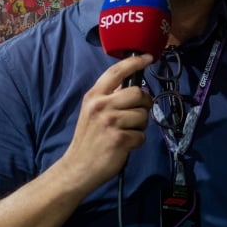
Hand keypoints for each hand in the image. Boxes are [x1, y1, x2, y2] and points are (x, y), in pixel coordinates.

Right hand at [57, 54, 154, 193]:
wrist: (77, 169)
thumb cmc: (89, 139)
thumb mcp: (93, 112)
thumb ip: (110, 98)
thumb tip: (133, 86)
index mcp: (94, 96)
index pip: (116, 71)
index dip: (135, 62)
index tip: (149, 57)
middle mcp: (101, 105)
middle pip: (138, 93)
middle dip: (144, 105)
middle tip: (136, 115)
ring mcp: (110, 122)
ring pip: (143, 115)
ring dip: (140, 126)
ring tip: (126, 133)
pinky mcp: (119, 138)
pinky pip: (142, 135)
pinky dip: (137, 142)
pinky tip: (124, 146)